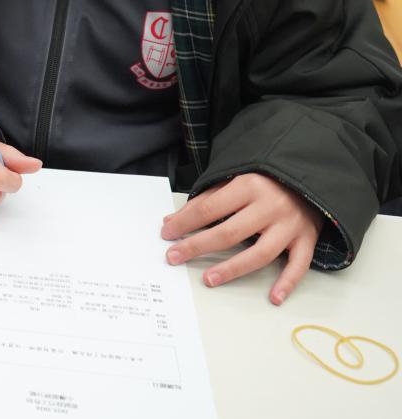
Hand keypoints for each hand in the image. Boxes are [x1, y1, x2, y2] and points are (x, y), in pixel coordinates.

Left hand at [161, 173, 323, 304]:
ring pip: (260, 252)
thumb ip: (204, 201)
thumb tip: (172, 221)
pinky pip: (299, 265)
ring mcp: (289, 225)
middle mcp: (270, 206)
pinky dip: (288, 282)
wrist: (308, 178)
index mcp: (248, 186)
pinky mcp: (306, 239)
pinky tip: (274, 297)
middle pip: (230, 232)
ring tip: (209, 280)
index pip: (209, 208)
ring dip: (233, 269)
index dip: (185, 223)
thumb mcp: (233, 182)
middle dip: (198, 246)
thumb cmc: (265, 182)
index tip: (166, 234)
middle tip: (174, 257)